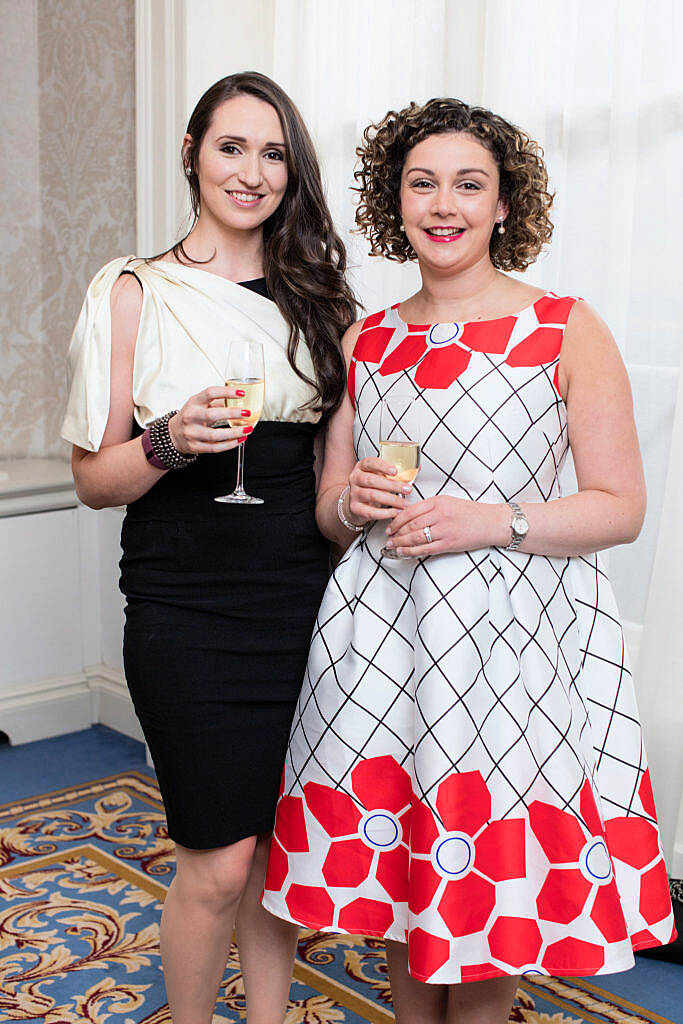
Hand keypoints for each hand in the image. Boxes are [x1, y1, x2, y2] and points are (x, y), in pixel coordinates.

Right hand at [167, 386, 253, 454]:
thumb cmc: (192, 416)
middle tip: (247, 413)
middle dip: (232, 413)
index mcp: (194, 402)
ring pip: (214, 435)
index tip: (242, 393)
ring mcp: (192, 433)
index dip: (227, 392)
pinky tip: (239, 440)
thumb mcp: (201, 404)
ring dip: (234, 433)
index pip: (210, 393)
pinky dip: (229, 444)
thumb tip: (240, 401)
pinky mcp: (195, 446)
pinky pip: (215, 447)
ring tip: (247, 429)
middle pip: (211, 414)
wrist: (175, 434)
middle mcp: (190, 416)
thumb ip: (218, 402)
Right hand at [347, 456, 413, 523]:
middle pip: (372, 480)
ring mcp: (354, 494)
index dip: (382, 466)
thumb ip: (397, 472)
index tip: (395, 471)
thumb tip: (417, 468)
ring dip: (392, 500)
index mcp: (362, 467)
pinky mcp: (355, 508)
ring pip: (373, 495)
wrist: (357, 502)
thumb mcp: (381, 475)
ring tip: (404, 503)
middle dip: (392, 485)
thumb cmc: (372, 486)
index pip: (370, 463)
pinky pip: (371, 512)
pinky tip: (395, 512)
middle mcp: (355, 479)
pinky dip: (385, 513)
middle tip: (407, 489)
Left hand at [385, 496, 509, 556]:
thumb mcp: (448, 502)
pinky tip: (403, 552)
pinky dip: (411, 551)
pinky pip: (425, 549)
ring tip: (392, 545)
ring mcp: (444, 529)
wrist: (491, 522)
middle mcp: (439, 514)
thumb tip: (409, 513)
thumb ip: (429, 507)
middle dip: (395, 532)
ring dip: (400, 542)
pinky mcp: (449, 543)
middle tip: (388, 537)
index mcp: (438, 502)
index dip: (396, 519)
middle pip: (410, 524)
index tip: (390, 525)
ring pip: (415, 537)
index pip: (410, 511)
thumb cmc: (471, 512)